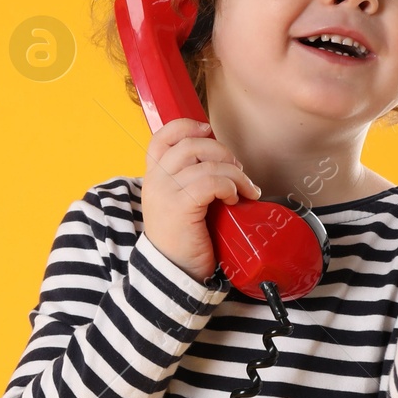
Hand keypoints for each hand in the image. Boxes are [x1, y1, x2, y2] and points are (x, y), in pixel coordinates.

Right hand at [142, 118, 260, 283]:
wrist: (173, 271)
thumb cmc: (183, 238)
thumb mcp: (180, 202)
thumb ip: (189, 179)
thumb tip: (222, 160)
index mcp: (153, 176)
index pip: (162, 137)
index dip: (186, 126)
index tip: (208, 131)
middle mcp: (156, 180)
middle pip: (192, 144)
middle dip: (223, 152)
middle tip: (237, 169)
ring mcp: (165, 192)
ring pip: (207, 164)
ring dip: (235, 174)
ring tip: (244, 190)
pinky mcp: (180, 205)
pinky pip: (212, 182)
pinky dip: (230, 186)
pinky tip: (235, 199)